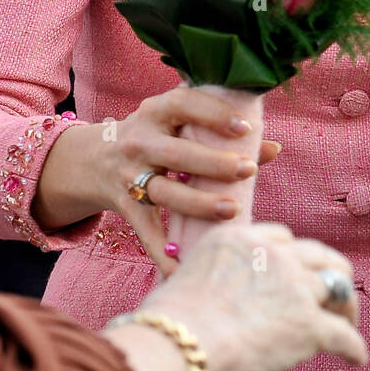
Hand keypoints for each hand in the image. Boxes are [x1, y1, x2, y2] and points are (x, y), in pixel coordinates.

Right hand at [94, 86, 279, 273]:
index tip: (245, 128)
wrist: (96, 159)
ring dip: (199, 204)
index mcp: (156, 111)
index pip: (184, 104)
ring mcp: (128, 174)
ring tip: (233, 210)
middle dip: (214, 163)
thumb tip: (273, 148)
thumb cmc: (157, 136)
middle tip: (248, 170)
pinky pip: (146, 231)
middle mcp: (139, 140)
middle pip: (176, 152)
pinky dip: (164, 252)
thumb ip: (221, 134)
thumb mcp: (178, 124)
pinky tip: (185, 266)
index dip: (214, 114)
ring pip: (164, 192)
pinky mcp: (124, 205)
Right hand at [105, 222, 366, 370]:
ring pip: (339, 288)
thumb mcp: (189, 274)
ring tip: (348, 323)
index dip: (293, 258)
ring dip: (346, 308)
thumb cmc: (170, 322)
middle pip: (318, 254)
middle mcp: (274, 254)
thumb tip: (216, 294)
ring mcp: (295, 287)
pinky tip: (355, 359)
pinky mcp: (309, 324)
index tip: (295, 274)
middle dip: (329, 272)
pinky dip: (353, 348)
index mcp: (241, 237)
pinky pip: (344, 335)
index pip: (281, 238)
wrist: (177, 343)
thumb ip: (214, 275)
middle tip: (333, 294)